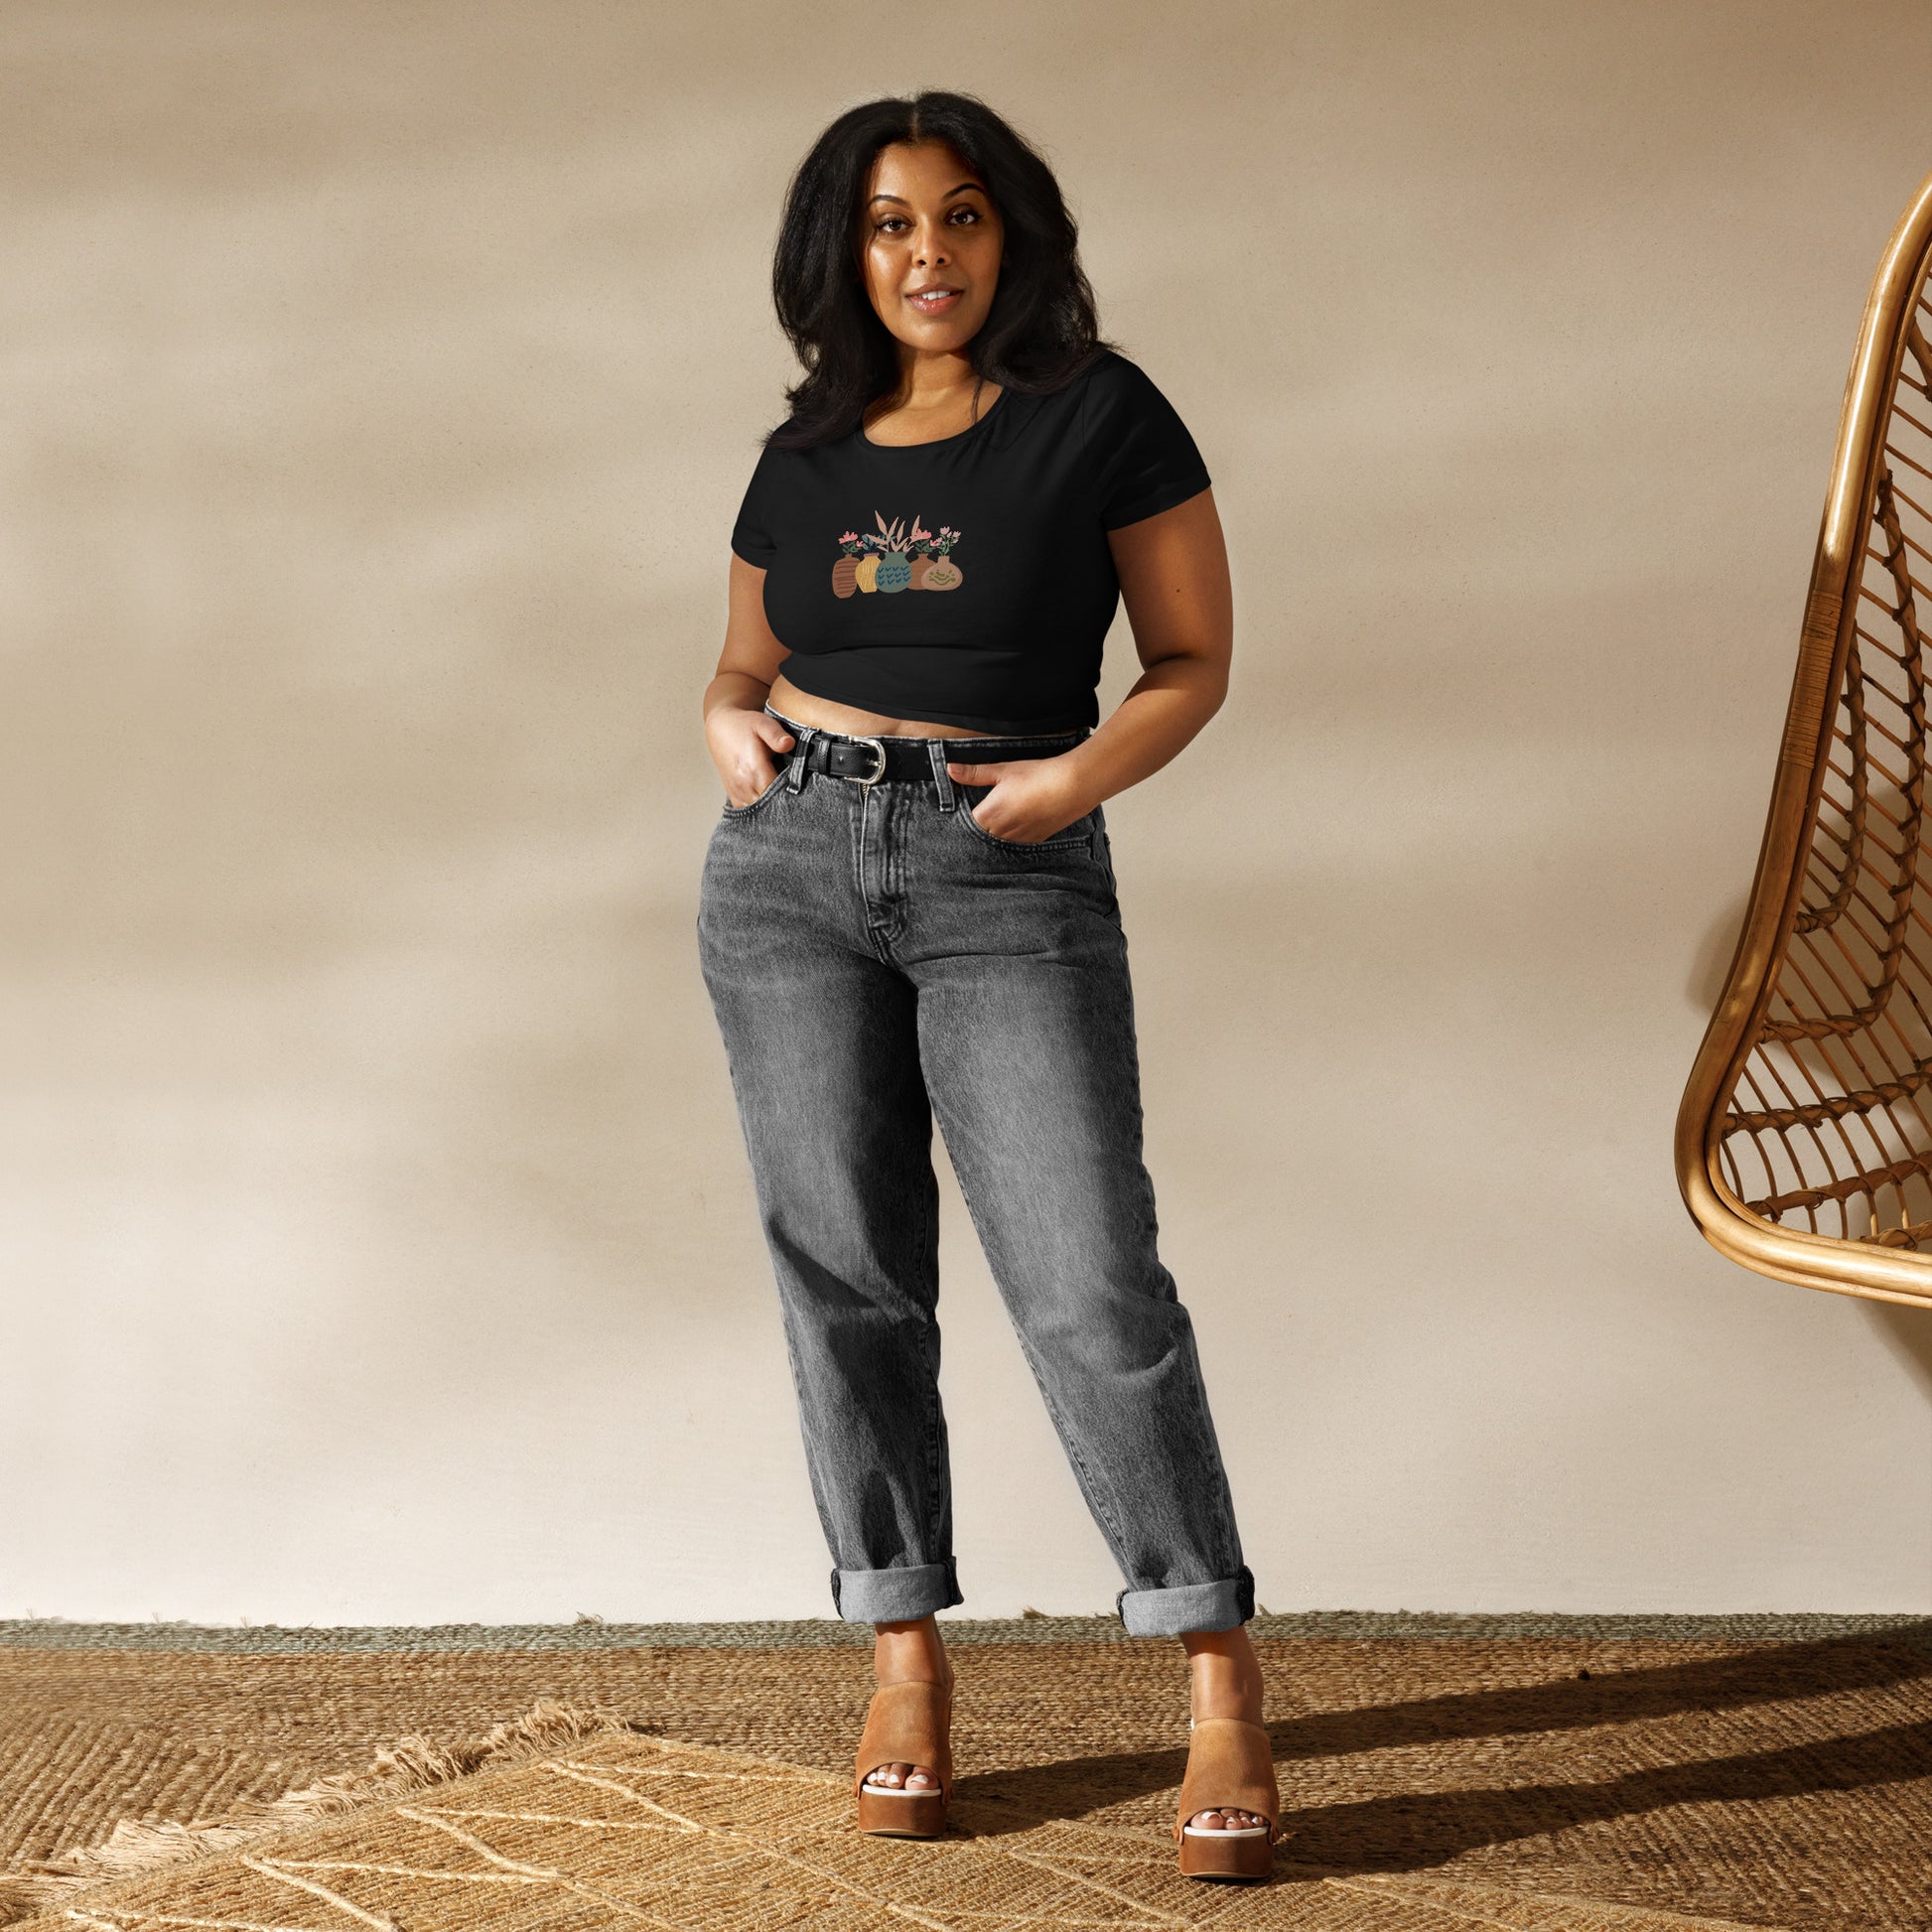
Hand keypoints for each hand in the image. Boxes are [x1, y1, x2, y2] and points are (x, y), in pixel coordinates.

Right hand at [707, 705, 795, 806]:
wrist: (721, 729)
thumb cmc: (744, 726)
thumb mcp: (763, 723)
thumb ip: (776, 735)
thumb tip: (789, 743)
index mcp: (753, 770)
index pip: (779, 795)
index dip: (793, 795)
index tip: (804, 790)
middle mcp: (744, 786)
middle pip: (771, 808)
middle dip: (786, 804)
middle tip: (800, 798)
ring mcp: (738, 794)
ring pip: (761, 814)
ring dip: (774, 809)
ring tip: (786, 800)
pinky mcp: (735, 797)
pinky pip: (751, 812)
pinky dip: (762, 811)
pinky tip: (772, 802)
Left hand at [945, 753, 1092, 842]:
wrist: (1071, 787)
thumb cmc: (1037, 776)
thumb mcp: (1002, 770)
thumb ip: (974, 773)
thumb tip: (950, 769)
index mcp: (988, 815)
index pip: (965, 824)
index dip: (965, 816)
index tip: (967, 807)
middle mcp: (1000, 832)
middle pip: (980, 834)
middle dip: (980, 825)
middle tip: (988, 809)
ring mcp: (1018, 839)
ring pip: (998, 840)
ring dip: (997, 831)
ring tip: (1006, 814)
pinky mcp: (1033, 841)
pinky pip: (1015, 843)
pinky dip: (1014, 834)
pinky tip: (1020, 820)